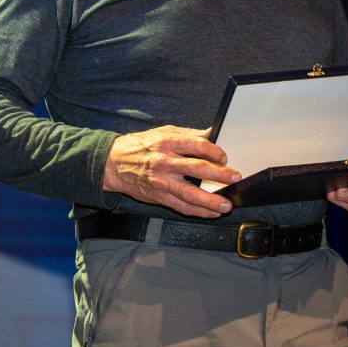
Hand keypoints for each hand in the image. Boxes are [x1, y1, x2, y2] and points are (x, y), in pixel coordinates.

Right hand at [103, 125, 240, 218]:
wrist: (113, 163)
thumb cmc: (140, 146)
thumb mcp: (162, 133)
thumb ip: (188, 135)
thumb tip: (212, 134)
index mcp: (167, 143)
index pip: (197, 145)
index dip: (214, 151)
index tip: (223, 157)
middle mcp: (165, 162)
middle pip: (198, 168)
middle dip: (220, 174)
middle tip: (235, 177)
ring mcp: (162, 181)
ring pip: (191, 193)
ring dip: (211, 201)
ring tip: (226, 205)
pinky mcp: (159, 196)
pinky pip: (182, 207)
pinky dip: (198, 212)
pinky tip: (211, 213)